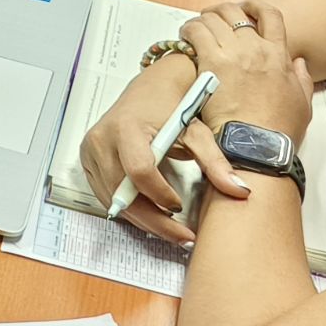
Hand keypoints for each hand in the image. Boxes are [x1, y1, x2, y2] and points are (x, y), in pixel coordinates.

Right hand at [78, 57, 247, 246]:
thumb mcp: (196, 131)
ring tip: (170, 229)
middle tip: (182, 236)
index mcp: (127, 127)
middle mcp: (102, 139)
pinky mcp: (87, 160)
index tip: (179, 206)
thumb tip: (239, 190)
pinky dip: (128, 209)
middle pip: (123, 193)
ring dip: (142, 219)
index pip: (139, 170)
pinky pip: (105, 195)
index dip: (159, 194)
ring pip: (113, 200)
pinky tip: (151, 214)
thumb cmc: (169, 106)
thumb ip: (215, 161)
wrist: (149, 88)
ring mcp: (90, 151)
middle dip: (153, 220)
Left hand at [185, 2, 315, 145]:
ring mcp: (233, 54)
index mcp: (278, 55)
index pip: (270, 15)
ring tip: (194, 29)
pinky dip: (189, 31)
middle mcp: (256, 49)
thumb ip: (302, 79)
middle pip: (234, 12)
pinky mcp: (211, 63)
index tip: (246, 8)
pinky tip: (185, 38)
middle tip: (211, 18)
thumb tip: (299, 63)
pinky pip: (196, 33)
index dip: (255, 6)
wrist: (257, 147)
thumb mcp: (303, 103)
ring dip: (202, 20)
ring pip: (212, 19)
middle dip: (221, 11)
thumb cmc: (277, 132)